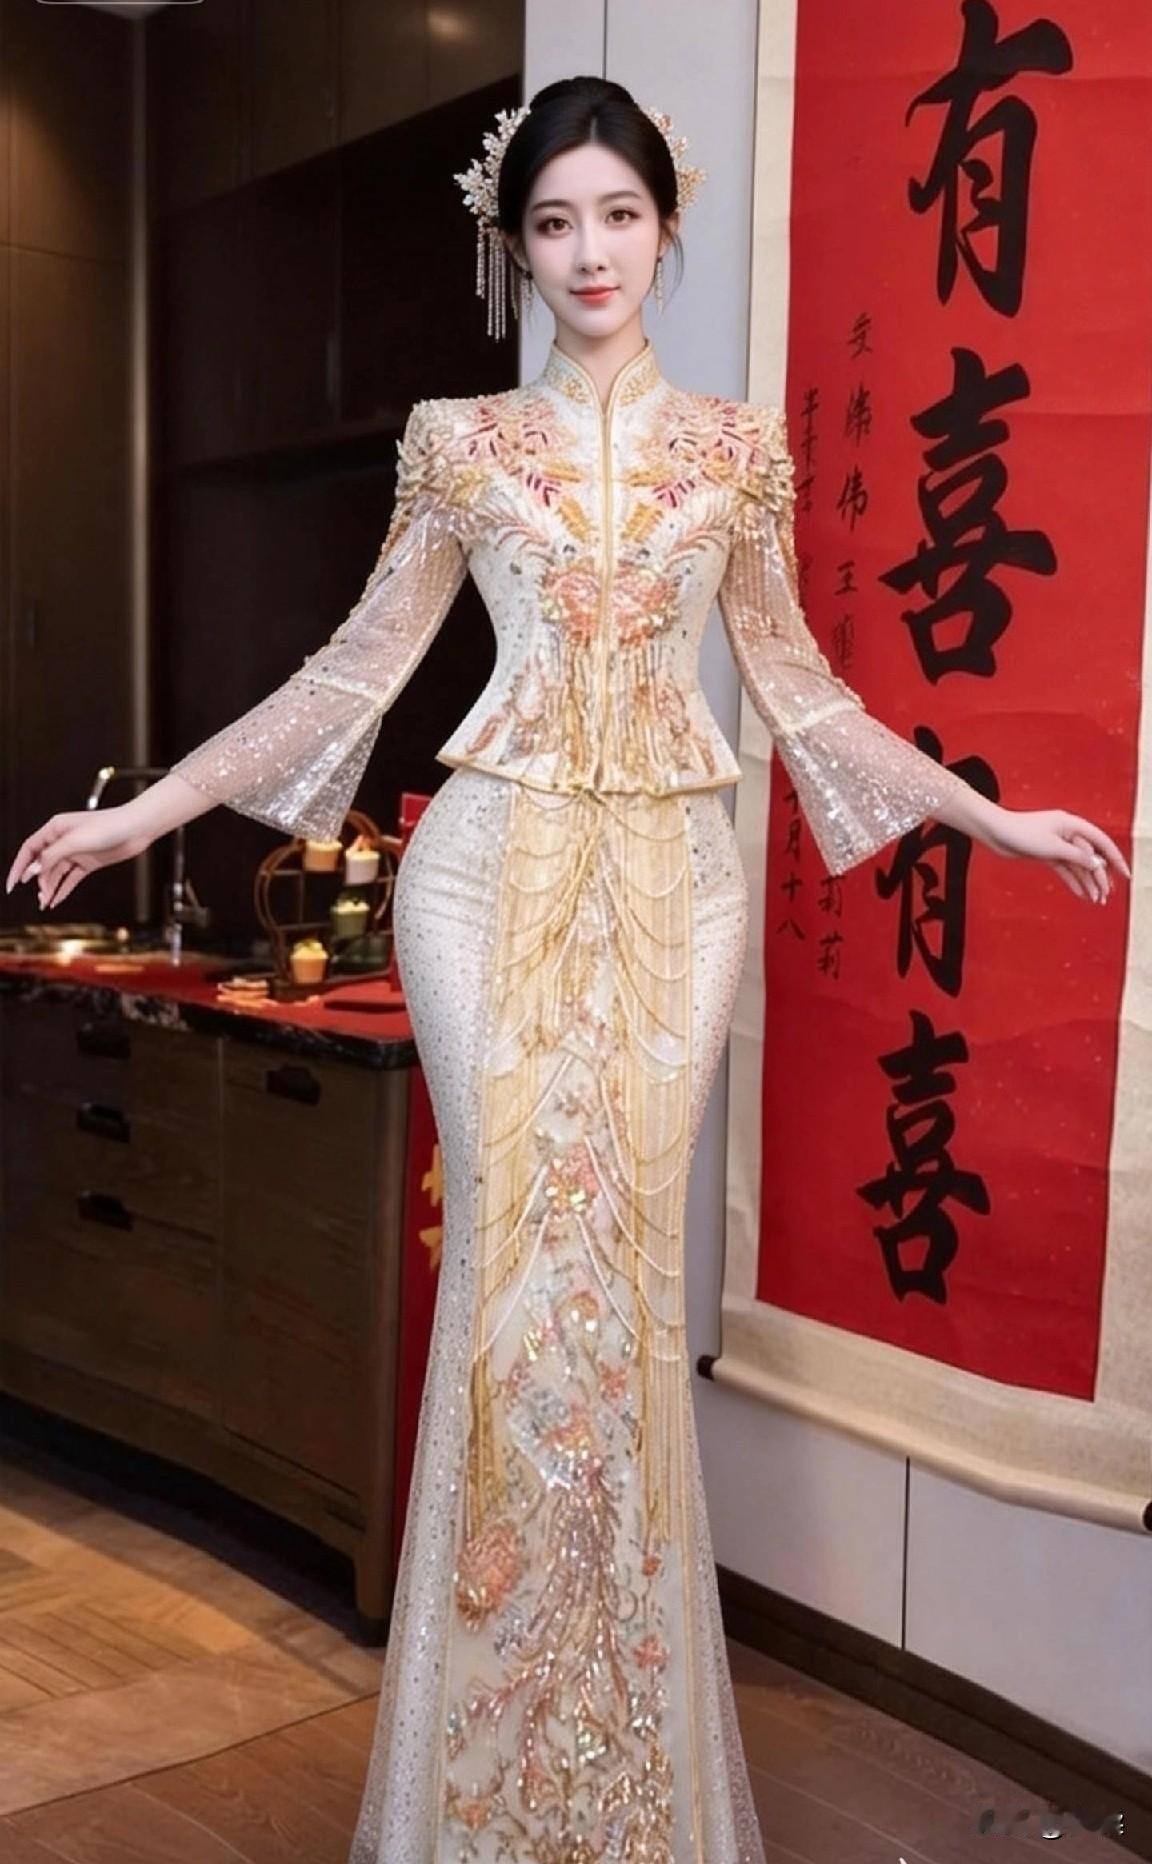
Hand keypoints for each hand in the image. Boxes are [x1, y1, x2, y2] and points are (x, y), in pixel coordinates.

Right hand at [5, 804, 152, 911]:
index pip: (29, 849)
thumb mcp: (75, 841)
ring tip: (45, 903)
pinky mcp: (88, 862)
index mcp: (55, 829)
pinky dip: (63, 889)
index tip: (12, 884)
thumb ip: (52, 856)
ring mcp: (76, 852)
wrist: (136, 828)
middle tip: (39, 897)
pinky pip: (70, 878)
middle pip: (42, 864)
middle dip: (38, 881)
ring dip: (50, 888)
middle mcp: (63, 840)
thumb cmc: (108, 826)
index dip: (19, 867)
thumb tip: (34, 869)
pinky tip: (56, 900)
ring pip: (56, 873)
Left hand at [981, 807, 1129, 903]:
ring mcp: (1057, 845)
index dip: (1115, 858)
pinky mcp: (1046, 854)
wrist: (995, 833)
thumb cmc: (1021, 833)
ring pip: (1078, 865)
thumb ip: (1077, 856)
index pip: (1101, 842)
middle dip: (1100, 876)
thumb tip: (1098, 864)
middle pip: (1090, 856)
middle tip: (1106, 896)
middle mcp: (1068, 834)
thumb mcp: (1052, 847)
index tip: (1125, 874)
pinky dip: (1073, 881)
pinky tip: (1082, 894)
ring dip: (1087, 882)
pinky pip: (1065, 869)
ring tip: (1096, 900)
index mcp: (1072, 825)